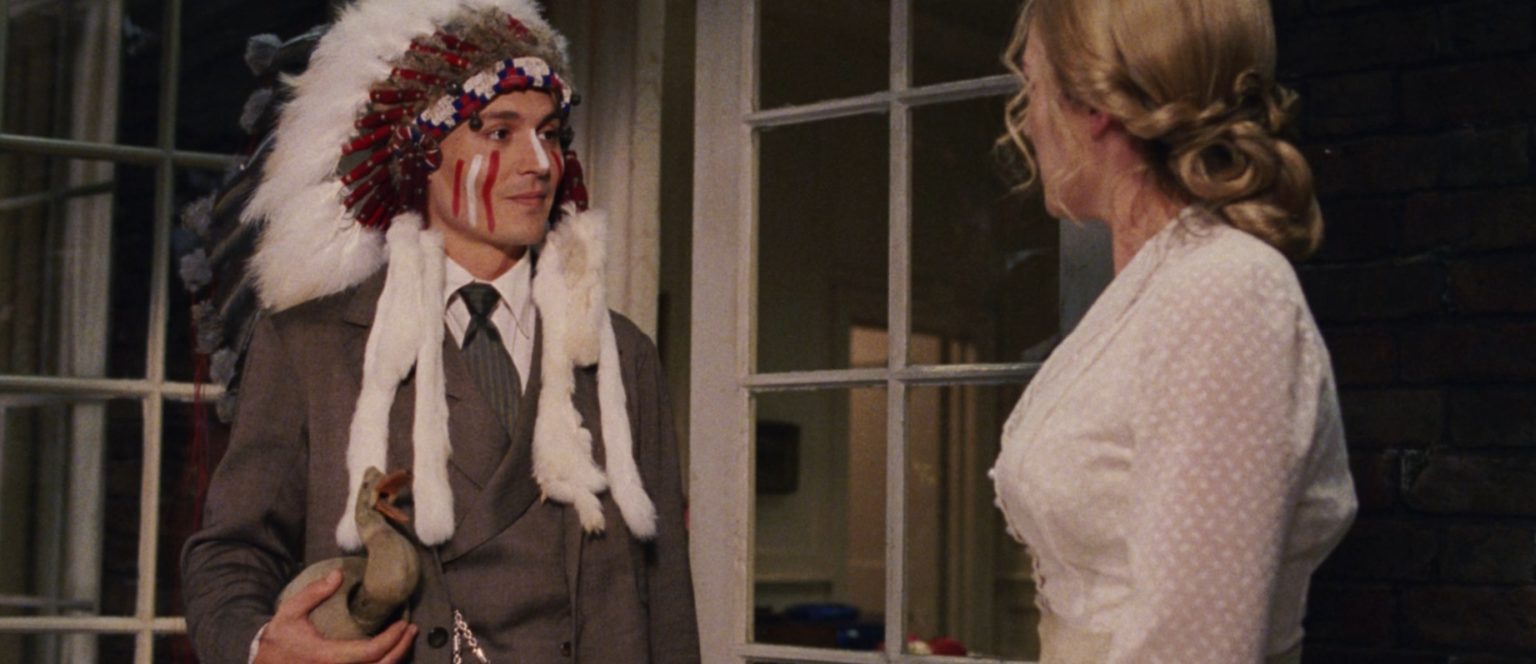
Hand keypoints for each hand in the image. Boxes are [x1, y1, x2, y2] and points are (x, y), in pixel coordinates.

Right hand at [253, 570, 417, 663]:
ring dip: (395, 659)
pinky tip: (388, 654)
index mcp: (327, 657)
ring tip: (404, 640)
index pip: (371, 652)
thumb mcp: (290, 613)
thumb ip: (313, 593)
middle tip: (411, 630)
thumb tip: (338, 574)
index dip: (392, 639)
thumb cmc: (278, 641)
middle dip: (401, 649)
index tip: (404, 623)